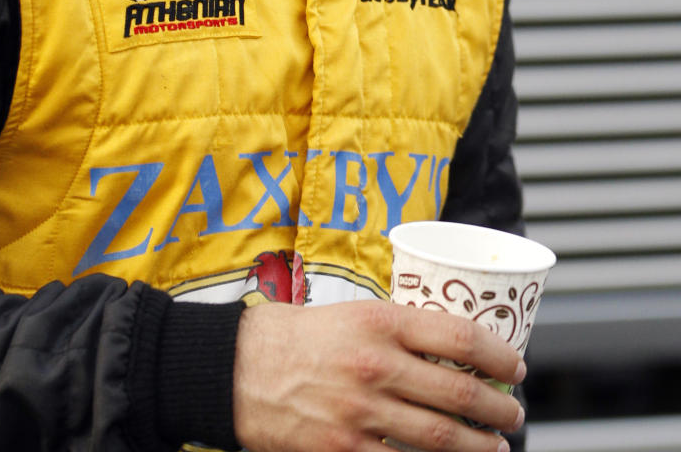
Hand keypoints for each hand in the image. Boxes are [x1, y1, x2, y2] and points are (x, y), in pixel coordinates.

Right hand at [233, 299, 525, 451]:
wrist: (237, 370)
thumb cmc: (294, 338)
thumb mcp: (349, 314)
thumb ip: (395, 331)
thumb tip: (448, 350)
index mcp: (378, 322)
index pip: (459, 336)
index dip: (498, 355)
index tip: (515, 366)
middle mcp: (375, 365)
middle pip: (459, 393)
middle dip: (498, 408)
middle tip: (513, 412)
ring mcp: (362, 413)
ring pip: (442, 437)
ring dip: (479, 446)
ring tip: (496, 447)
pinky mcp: (345, 451)